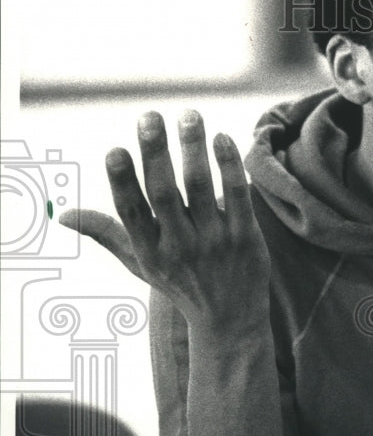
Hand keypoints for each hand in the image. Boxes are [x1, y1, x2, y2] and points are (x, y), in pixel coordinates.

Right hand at [60, 110, 269, 331]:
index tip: (115, 150)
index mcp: (150, 251)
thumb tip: (62, 215)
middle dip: (157, 153)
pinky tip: (222, 139)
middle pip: (166, 193)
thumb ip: (107, 235)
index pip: (132, 213)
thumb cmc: (181, 283)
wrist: (230, 320)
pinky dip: (229, 165)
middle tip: (150, 116)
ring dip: (194, 148)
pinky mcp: (247, 238)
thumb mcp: (141, 265)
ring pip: (203, 187)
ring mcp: (216, 242)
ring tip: (189, 115)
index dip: (122, 182)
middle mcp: (180, 246)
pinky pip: (238, 195)